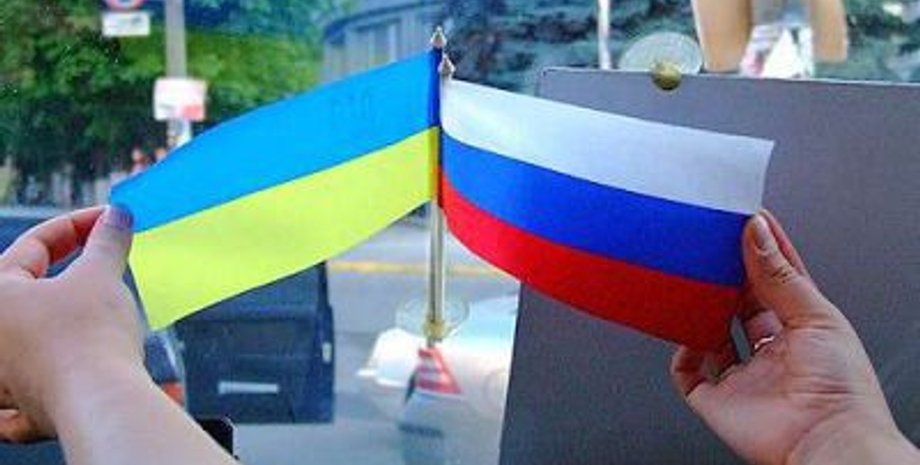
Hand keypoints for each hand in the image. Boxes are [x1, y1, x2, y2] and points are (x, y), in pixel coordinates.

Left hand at [0, 206, 141, 441]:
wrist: (97, 399)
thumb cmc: (89, 334)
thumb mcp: (101, 275)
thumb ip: (106, 241)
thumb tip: (116, 216)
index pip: (36, 245)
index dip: (79, 225)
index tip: (111, 219)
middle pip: (23, 290)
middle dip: (64, 271)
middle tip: (102, 256)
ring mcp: (0, 378)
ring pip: (13, 346)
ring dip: (36, 331)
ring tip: (76, 314)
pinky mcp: (22, 410)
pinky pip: (12, 405)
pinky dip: (20, 400)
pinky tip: (25, 396)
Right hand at [671, 211, 918, 464]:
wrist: (825, 443)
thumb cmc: (841, 390)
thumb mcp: (815, 316)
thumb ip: (779, 275)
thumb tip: (757, 233)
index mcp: (802, 327)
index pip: (777, 278)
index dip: (762, 249)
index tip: (746, 221)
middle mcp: (772, 350)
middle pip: (740, 302)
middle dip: (726, 276)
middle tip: (711, 248)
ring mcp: (744, 374)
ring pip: (711, 333)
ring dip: (701, 310)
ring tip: (693, 284)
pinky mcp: (718, 398)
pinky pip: (689, 373)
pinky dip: (682, 353)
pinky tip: (685, 336)